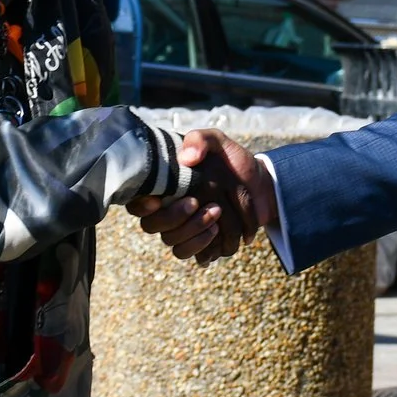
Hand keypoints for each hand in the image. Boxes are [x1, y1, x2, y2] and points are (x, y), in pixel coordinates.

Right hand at [129, 131, 276, 263]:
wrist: (260, 184)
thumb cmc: (232, 161)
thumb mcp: (217, 142)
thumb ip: (200, 140)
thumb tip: (186, 158)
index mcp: (163, 187)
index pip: (136, 202)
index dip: (140, 205)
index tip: (157, 200)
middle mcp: (168, 211)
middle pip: (152, 226)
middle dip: (174, 217)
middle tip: (197, 202)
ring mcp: (184, 230)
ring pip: (173, 243)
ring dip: (193, 231)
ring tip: (216, 213)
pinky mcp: (203, 244)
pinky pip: (194, 256)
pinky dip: (205, 245)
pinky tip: (217, 231)